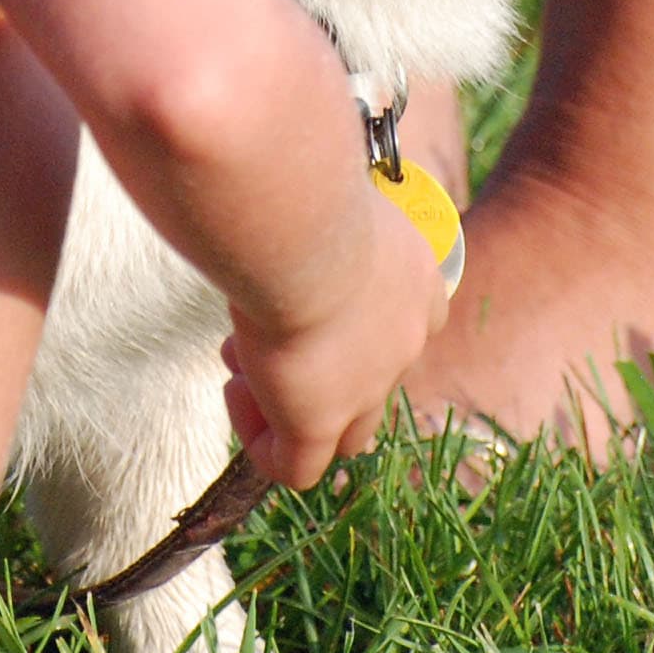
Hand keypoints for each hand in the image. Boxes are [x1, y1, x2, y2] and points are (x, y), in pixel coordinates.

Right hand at [218, 187, 450, 487]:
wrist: (301, 231)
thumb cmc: (308, 191)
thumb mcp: (331, 191)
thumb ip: (327, 210)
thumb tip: (302, 185)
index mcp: (416, 281)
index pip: (402, 323)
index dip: (349, 322)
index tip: (299, 293)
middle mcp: (405, 341)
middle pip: (370, 386)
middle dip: (312, 366)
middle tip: (260, 333)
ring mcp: (367, 390)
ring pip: (342, 433)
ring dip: (288, 404)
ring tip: (240, 363)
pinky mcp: (318, 423)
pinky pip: (298, 468)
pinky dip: (264, 444)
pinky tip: (237, 398)